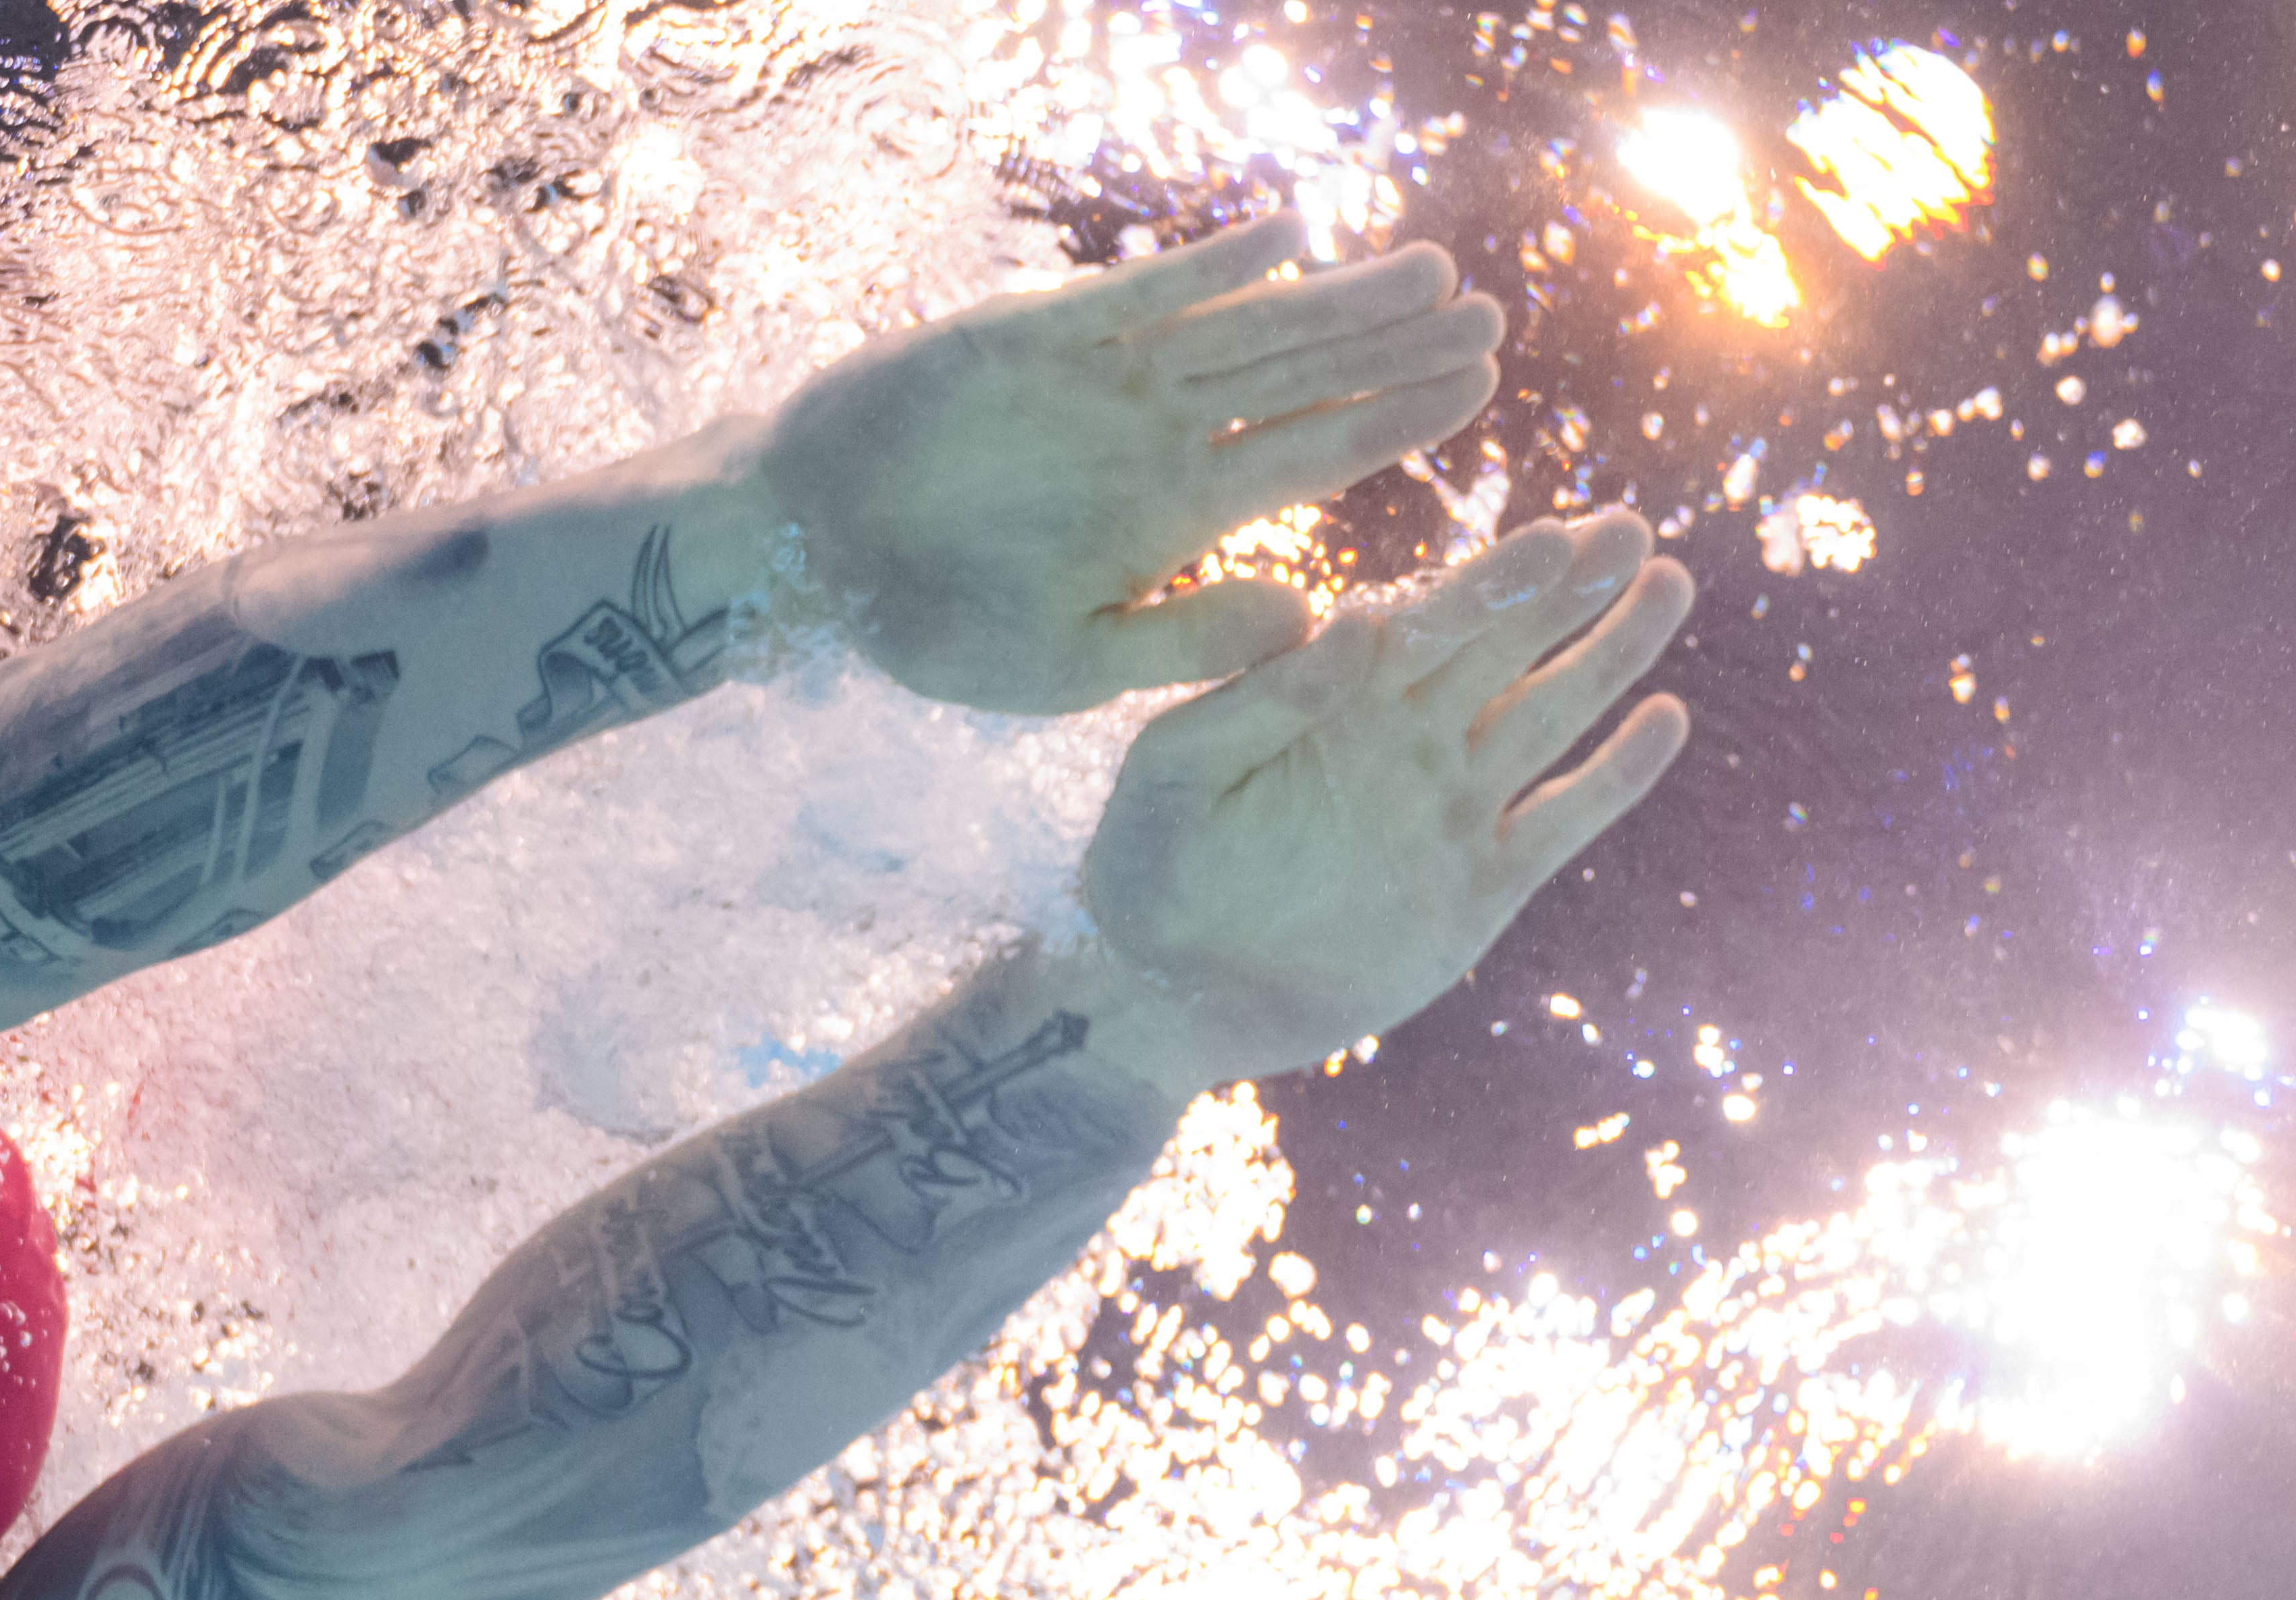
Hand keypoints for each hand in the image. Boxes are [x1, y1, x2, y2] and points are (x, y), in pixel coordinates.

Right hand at [757, 211, 1502, 715]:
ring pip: (1244, 329)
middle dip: (1392, 350)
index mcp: (1169, 518)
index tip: (1478, 393)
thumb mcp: (1061, 666)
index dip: (1391, 423)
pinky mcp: (1039, 335)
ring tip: (1431, 273)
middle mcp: (1154, 440)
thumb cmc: (924, 622)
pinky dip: (1212, 267)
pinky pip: (1144, 293)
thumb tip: (1313, 621)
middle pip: (1299, 381)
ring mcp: (1102, 382)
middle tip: (1490, 319)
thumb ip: (1183, 640)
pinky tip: (1292, 238)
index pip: (1307, 459)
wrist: (805, 551)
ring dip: (1335, 301)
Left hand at [1081, 510, 1694, 1086]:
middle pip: (1505, 648)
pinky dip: (1614, 776)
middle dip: (1569, 590)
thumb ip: (1258, 701)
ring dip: (1608, 655)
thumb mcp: (1175, 774)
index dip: (1491, 580)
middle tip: (1631, 530)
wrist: (1167, 996)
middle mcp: (1404, 738)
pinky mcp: (1480, 885)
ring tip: (1666, 586)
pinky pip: (1562, 818)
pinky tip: (1665, 719)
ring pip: (1549, 714)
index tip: (1553, 535)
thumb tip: (1355, 625)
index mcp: (1335, 701)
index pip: (1427, 622)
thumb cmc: (1148, 873)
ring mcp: (1449, 809)